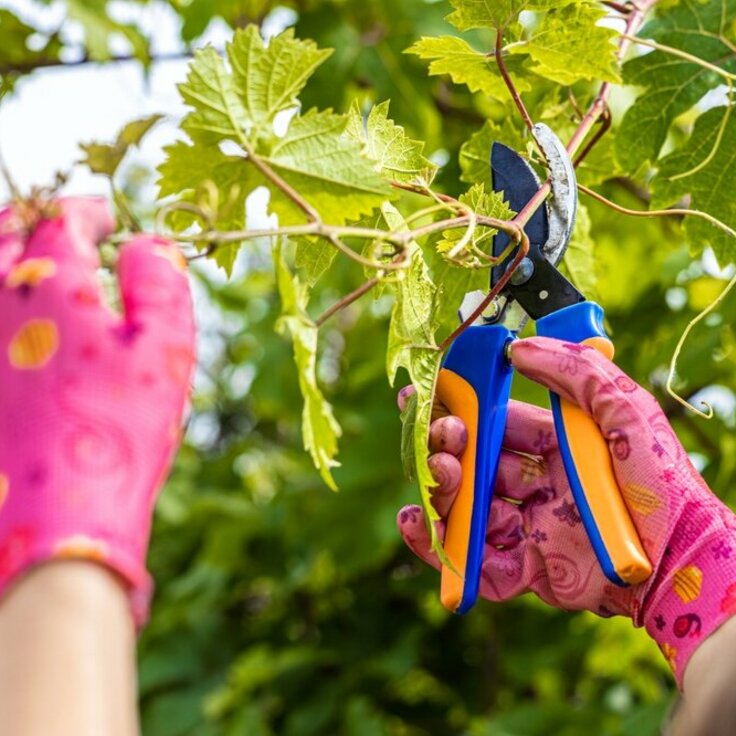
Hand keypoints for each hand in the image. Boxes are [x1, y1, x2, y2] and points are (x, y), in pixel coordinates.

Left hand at [0, 198, 195, 624]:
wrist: (58, 516)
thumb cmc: (123, 428)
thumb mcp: (166, 348)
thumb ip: (160, 282)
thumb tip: (148, 242)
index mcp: (49, 283)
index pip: (61, 219)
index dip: (87, 209)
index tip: (106, 214)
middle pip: (1, 230)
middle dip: (34, 218)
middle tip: (62, 225)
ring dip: (5, 249)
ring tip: (32, 258)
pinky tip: (17, 316)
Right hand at [397, 337, 735, 685]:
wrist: (683, 560)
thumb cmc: (662, 481)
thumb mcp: (626, 410)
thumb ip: (577, 372)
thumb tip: (520, 348)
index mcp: (555, 447)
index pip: (496, 424)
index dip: (462, 408)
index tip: (427, 392)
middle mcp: (537, 486)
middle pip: (474, 466)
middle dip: (447, 448)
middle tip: (440, 439)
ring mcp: (530, 529)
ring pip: (467, 510)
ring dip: (440, 489)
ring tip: (438, 473)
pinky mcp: (528, 572)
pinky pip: (474, 562)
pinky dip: (439, 548)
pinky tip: (418, 522)